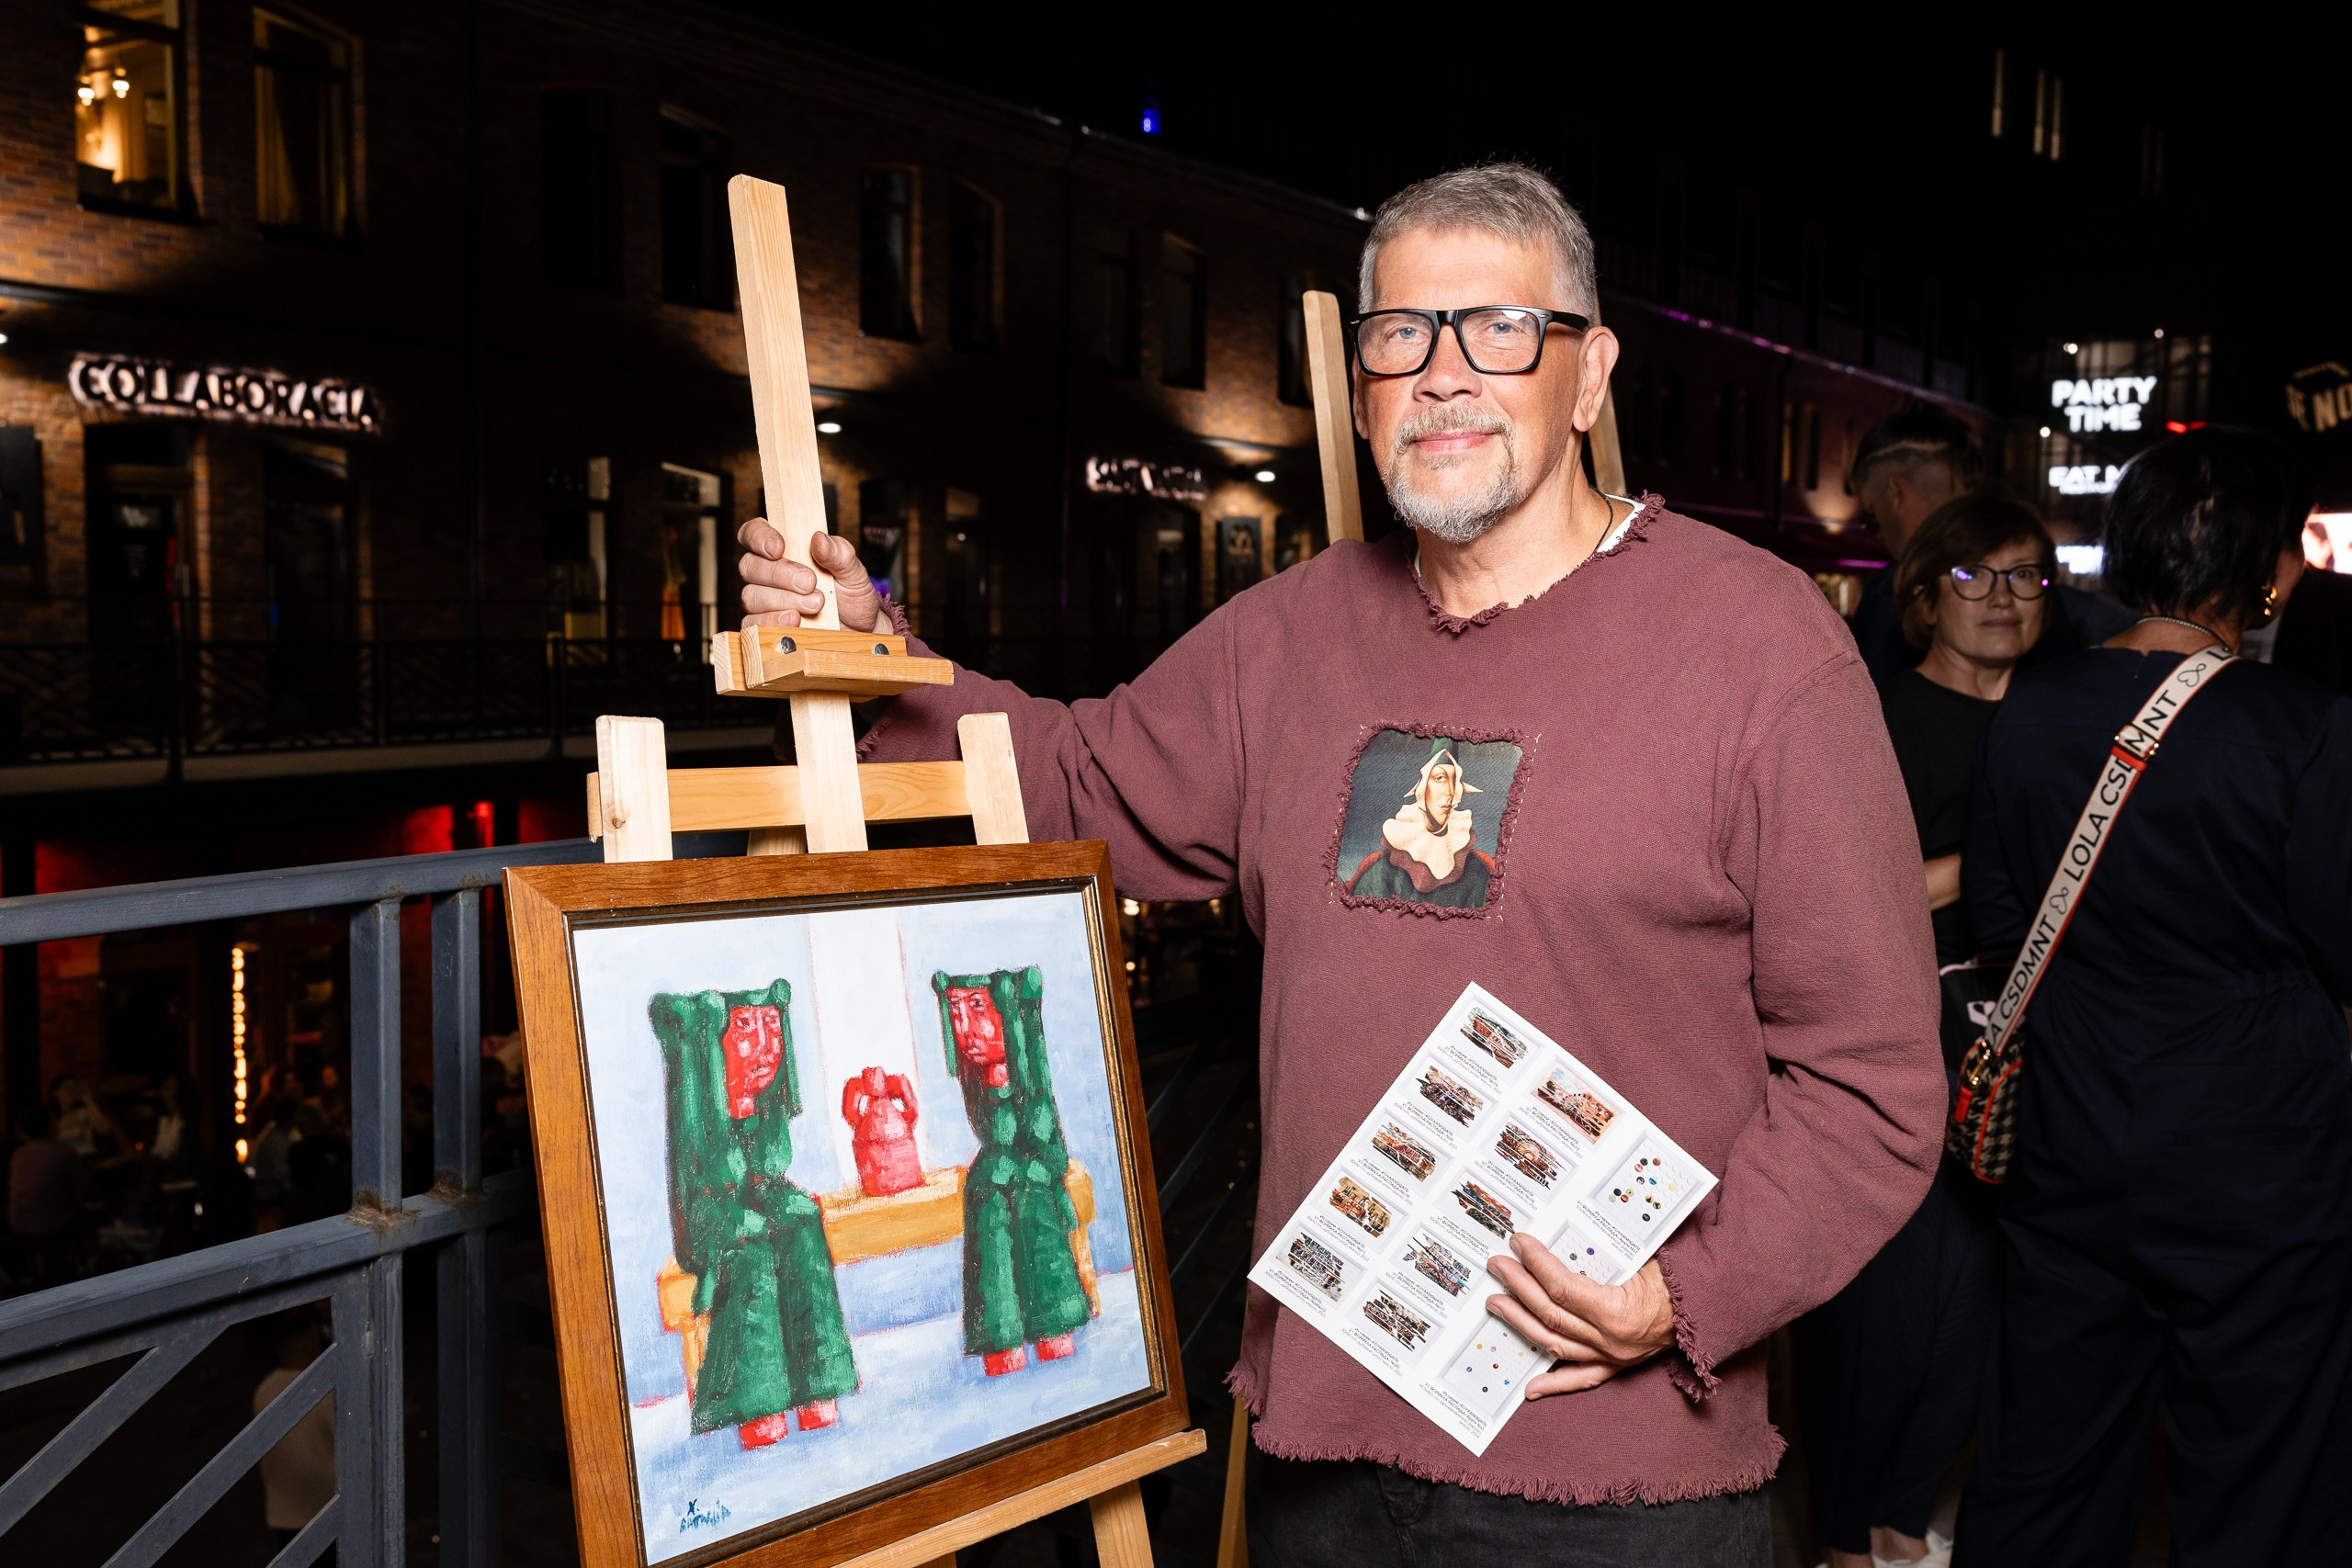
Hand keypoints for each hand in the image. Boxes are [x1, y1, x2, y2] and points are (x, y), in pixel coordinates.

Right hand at [736, 518, 882, 631]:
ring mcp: (762, 601)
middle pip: (749, 566)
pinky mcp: (763, 626)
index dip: (758, 537)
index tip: (778, 548)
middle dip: (780, 574)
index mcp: (783, 550)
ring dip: (783, 600)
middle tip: (810, 583)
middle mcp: (766, 573)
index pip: (754, 533)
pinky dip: (774, 622)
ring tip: (816, 605)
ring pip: (751, 596)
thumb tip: (819, 539)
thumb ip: (839, 554)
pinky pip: (754, 623)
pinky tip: (796, 622)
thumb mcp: (853, 572)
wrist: (857, 631)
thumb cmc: (851, 597)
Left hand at [1485, 1239, 1674, 1396]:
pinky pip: (1581, 1379)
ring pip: (1555, 1343)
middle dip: (1518, 1286)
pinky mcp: (1616, 1366)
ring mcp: (1611, 1357)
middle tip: (1497, 1266)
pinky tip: (1529, 1388)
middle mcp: (1610, 1340)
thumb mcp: (1642, 1258)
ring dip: (1521, 1323)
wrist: (1708, 1308)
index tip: (1519, 1243)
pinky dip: (1554, 1384)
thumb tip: (1562, 1234)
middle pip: (1551, 1313)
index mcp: (1617, 1312)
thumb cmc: (1678, 1278)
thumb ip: (1603, 1253)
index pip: (1562, 1287)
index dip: (1536, 1263)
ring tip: (1497, 1304)